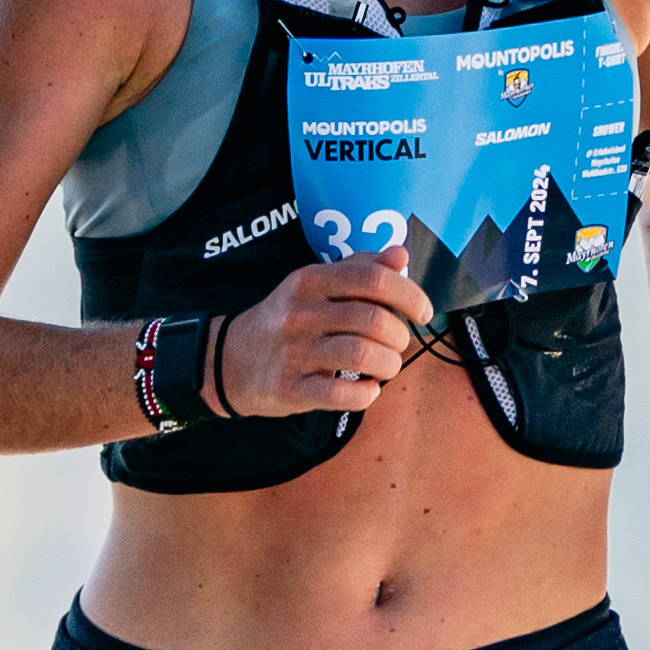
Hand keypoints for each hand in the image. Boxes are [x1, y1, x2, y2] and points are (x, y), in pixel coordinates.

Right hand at [230, 248, 438, 417]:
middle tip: (398, 343)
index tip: (422, 312)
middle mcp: (301, 313)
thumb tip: (400, 255)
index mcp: (311, 281)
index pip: (374, 279)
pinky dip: (365, 394)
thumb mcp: (315, 284)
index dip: (409, 295)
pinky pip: (341, 394)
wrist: (228, 360)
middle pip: (373, 320)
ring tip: (386, 367)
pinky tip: (367, 389)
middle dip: (400, 335)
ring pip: (362, 355)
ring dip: (388, 364)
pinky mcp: (288, 389)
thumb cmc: (285, 320)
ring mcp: (293, 352)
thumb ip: (359, 267)